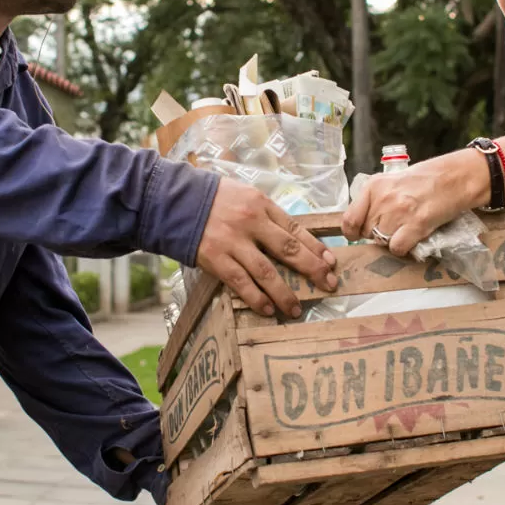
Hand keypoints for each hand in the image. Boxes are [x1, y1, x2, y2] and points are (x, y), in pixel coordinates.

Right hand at [196, 178, 337, 317]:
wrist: (174, 200)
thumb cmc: (213, 199)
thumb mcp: (244, 195)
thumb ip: (266, 214)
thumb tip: (291, 237)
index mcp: (261, 205)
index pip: (295, 228)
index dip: (316, 247)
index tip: (331, 262)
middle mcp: (251, 223)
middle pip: (288, 250)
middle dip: (312, 269)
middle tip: (328, 284)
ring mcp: (233, 242)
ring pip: (266, 272)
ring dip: (284, 293)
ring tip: (295, 309)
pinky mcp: (215, 258)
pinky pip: (240, 282)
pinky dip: (256, 298)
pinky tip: (267, 309)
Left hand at [342, 151, 488, 256]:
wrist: (453, 178)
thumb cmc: (423, 180)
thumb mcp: (391, 183)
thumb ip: (374, 200)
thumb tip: (361, 223)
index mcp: (373, 187)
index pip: (349, 219)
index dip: (353, 232)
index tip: (359, 234)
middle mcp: (383, 199)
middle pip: (367, 232)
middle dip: (377, 234)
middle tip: (393, 226)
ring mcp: (399, 212)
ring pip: (382, 242)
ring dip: (392, 240)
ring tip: (405, 229)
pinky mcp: (416, 225)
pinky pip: (397, 248)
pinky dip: (403, 248)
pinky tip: (412, 237)